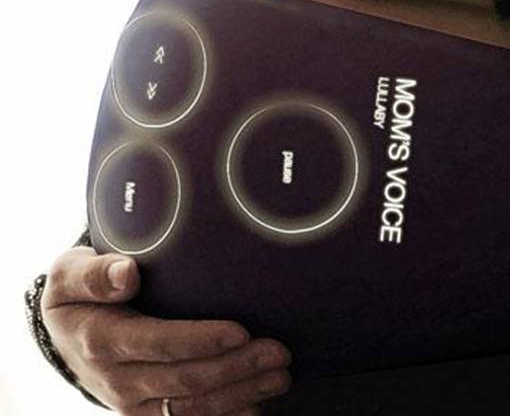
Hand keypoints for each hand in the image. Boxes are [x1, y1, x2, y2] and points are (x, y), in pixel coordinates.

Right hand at [41, 246, 291, 414]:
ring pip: (192, 408)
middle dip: (236, 368)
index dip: (200, 340)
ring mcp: (133, 404)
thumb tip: (127, 273)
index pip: (158, 343)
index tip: (240, 330)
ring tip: (280, 376)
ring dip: (241, 394)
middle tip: (278, 352)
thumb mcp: (70, 274)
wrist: (64, 335)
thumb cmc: (77, 291)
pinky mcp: (147, 415)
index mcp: (101, 339)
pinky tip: (258, 404)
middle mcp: (117, 380)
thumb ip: (95, 274)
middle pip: (184, 379)